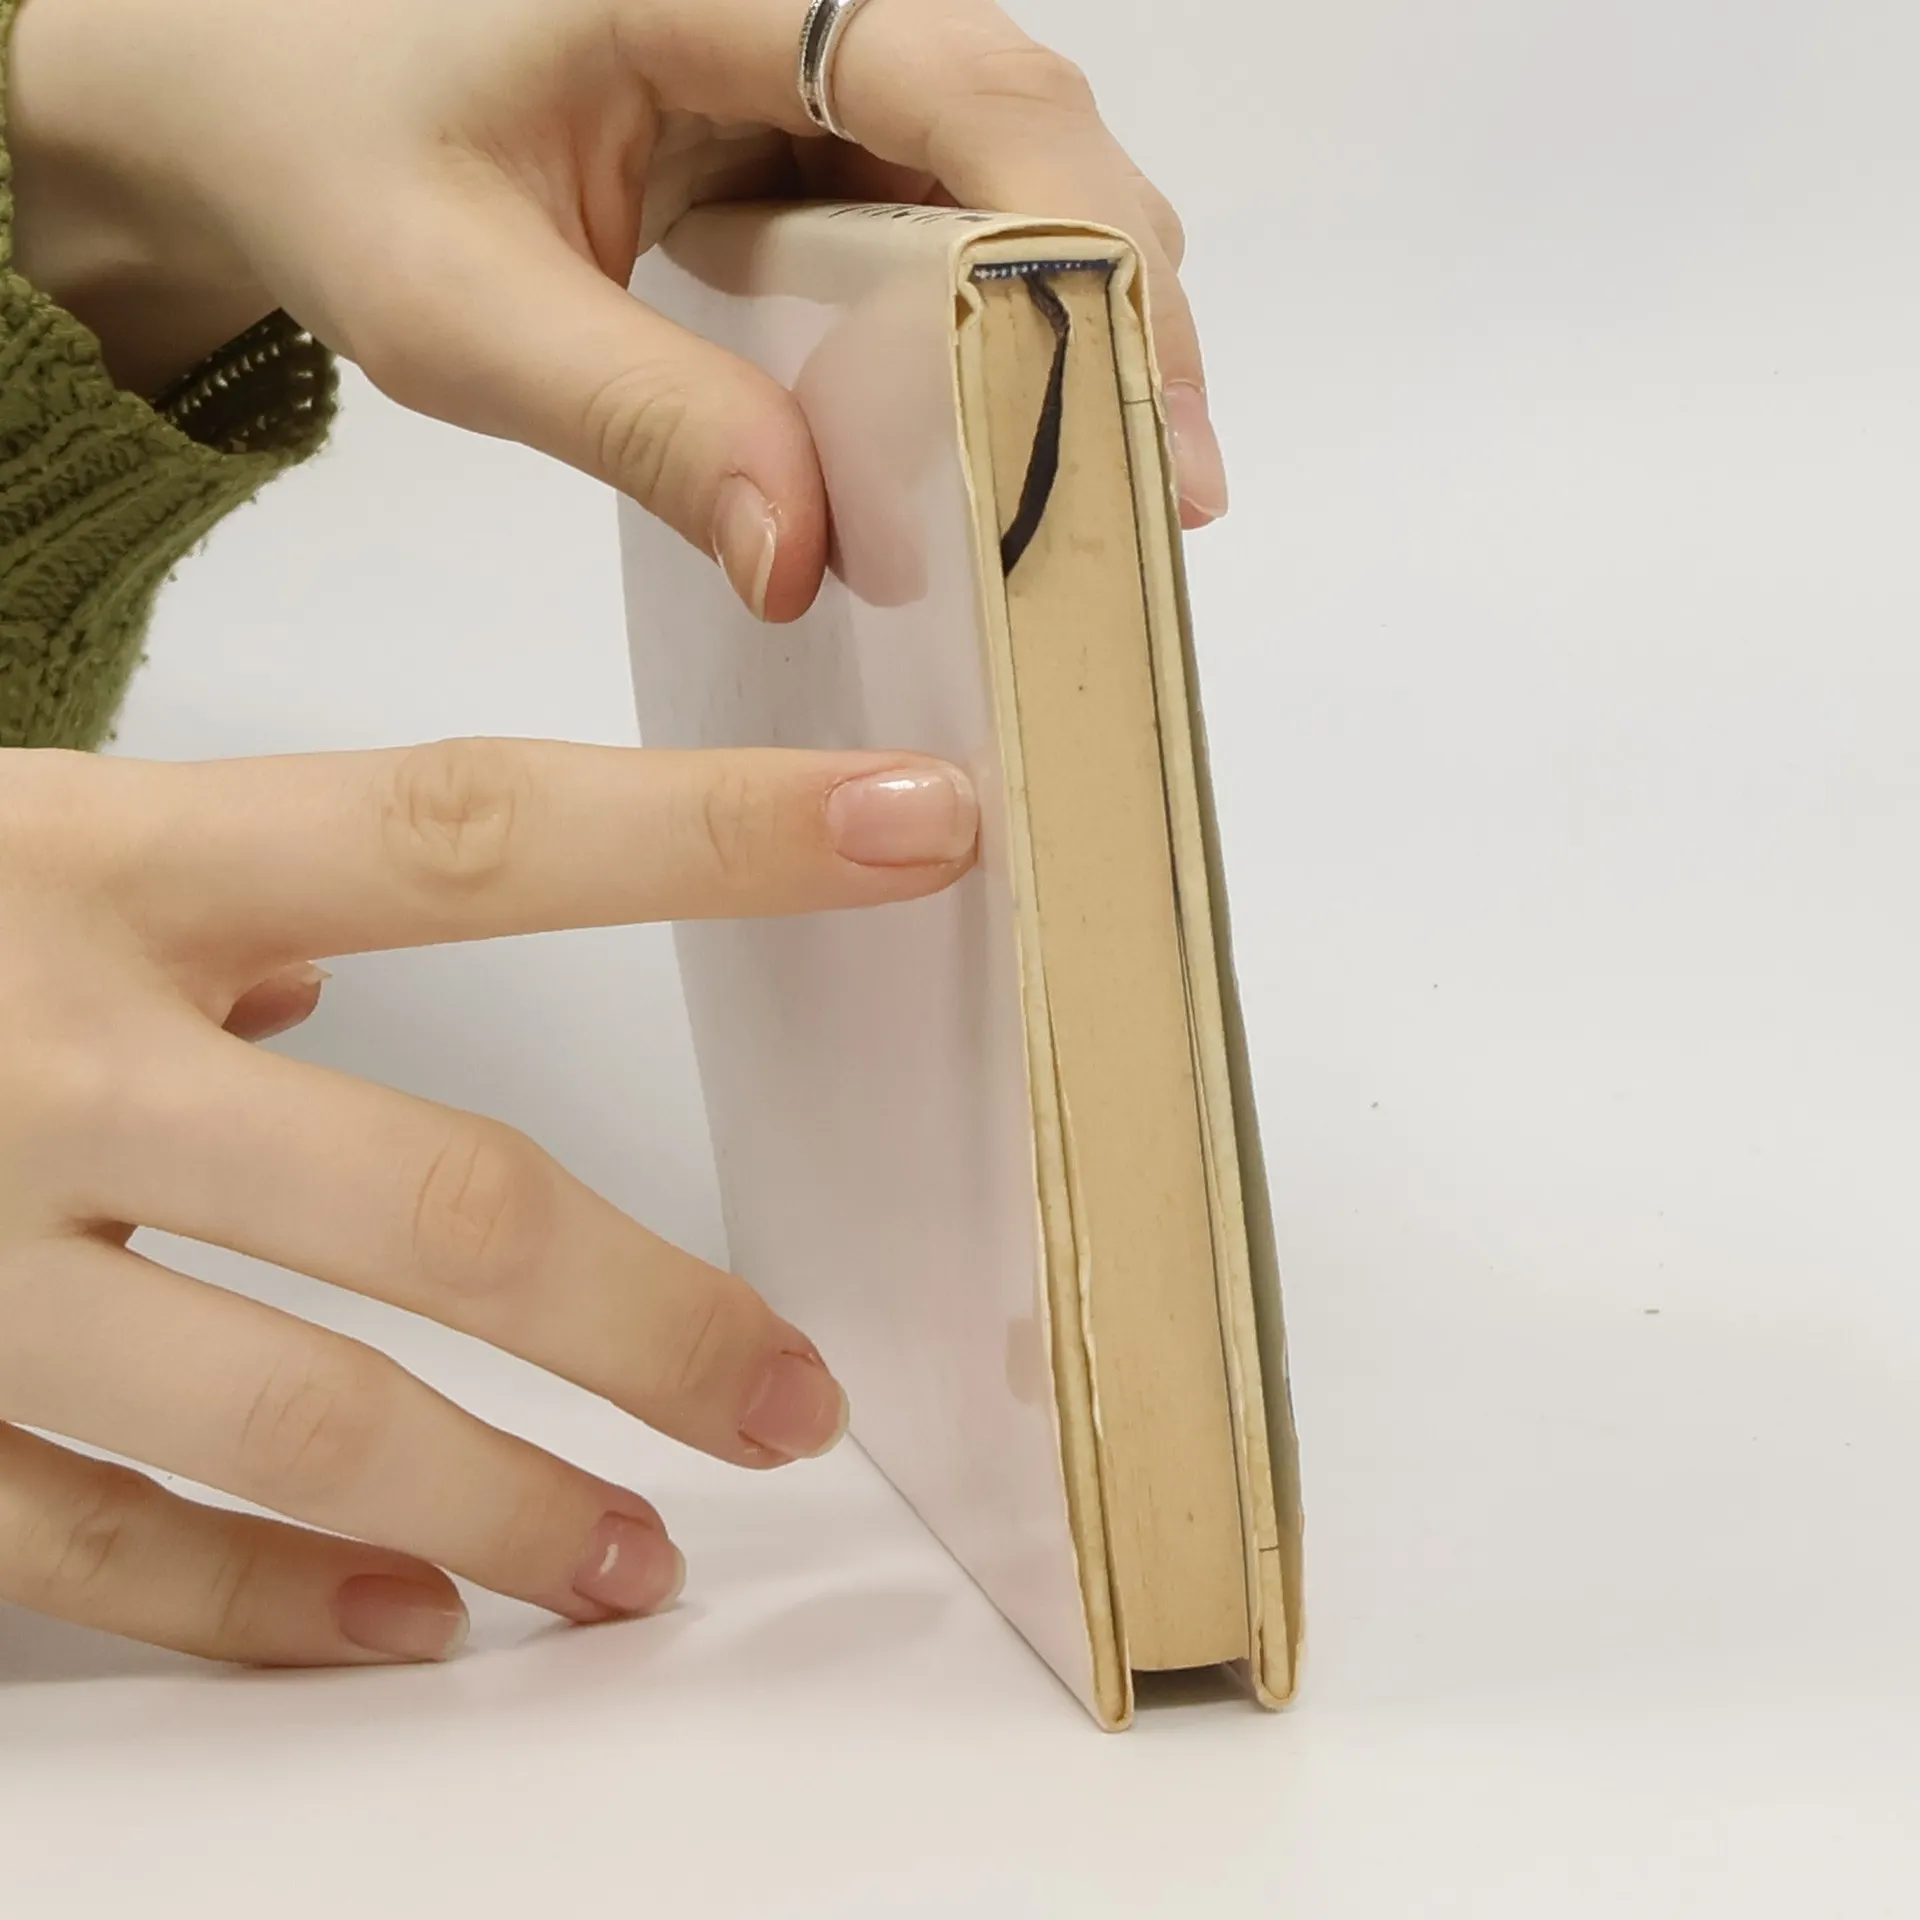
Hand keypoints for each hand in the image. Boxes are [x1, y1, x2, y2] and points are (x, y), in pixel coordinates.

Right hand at [0, 737, 975, 1662]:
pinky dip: (272, 1599)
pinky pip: (100, 1547)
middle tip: (796, 1399)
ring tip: (640, 1558)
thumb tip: (345, 952)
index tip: (916, 832)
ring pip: (292, 1418)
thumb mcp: (20, 851)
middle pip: (436, 1202)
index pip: (472, 832)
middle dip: (653, 1318)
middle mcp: (45, 1062)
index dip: (714, 836)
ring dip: (502, 1506)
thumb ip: (205, 892)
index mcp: (107, 869)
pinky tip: (412, 1615)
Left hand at [5, 0, 1228, 608]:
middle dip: (1118, 306)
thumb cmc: (336, 154)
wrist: (269, 95)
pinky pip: (950, 216)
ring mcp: (816, 60)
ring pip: (1016, 174)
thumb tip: (804, 553)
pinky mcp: (813, 132)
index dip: (1080, 246)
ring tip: (1119, 482)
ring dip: (1078, 326)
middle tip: (1162, 491)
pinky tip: (1019, 432)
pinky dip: (1000, 328)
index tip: (1143, 411)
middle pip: (1036, 128)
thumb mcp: (460, 305)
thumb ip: (639, 415)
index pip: (964, 84)